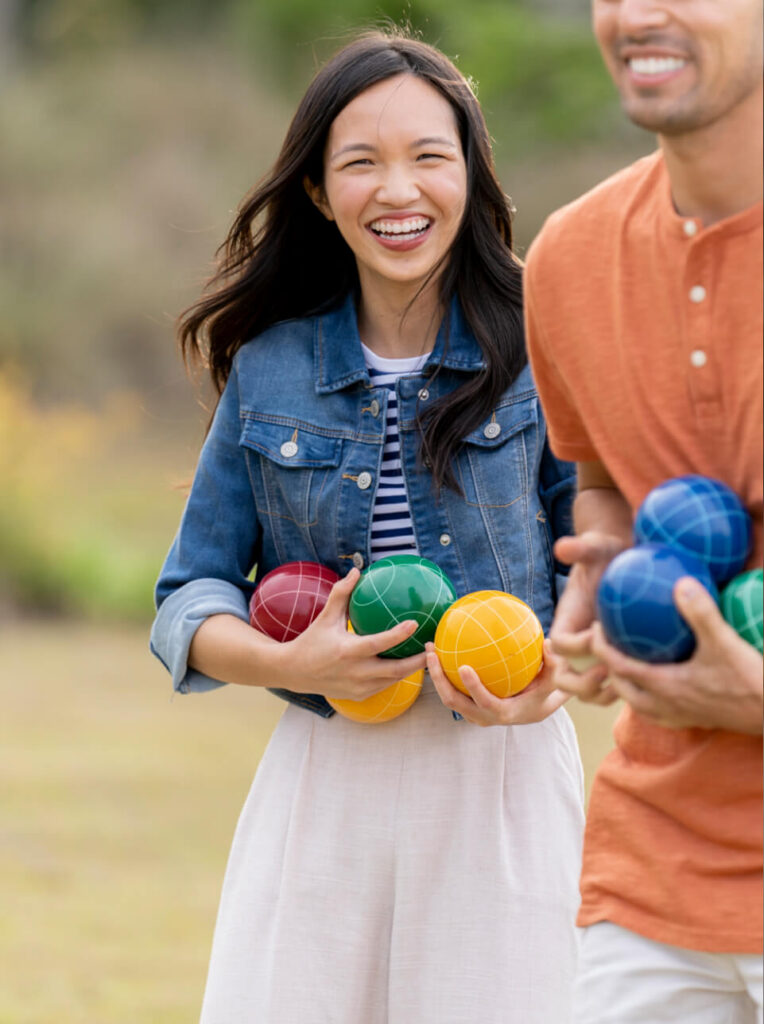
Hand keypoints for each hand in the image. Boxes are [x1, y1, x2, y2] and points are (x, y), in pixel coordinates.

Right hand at [283, 568, 426, 699]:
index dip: (399, 634)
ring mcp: (358, 687)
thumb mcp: (326, 617)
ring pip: (393, 680)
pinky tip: (408, 665)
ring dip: (412, 670)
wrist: (294, 673)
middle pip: (396, 670)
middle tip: (434, 647)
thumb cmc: (312, 640)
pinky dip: (397, 676)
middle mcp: (356, 672)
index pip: (379, 643)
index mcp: (348, 651)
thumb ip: (341, 594)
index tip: (416, 623)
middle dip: (419, 661)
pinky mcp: (359, 696)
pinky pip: (384, 686)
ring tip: (427, 656)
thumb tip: (357, 571)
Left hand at [424, 640, 569, 725]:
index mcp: (502, 712)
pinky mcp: (467, 707)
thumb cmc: (541, 694)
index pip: (484, 702)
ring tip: (430, 649)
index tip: (463, 666)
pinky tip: (440, 649)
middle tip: (432, 654)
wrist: (532, 712)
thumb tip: (550, 643)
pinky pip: (450, 690)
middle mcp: (483, 716)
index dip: (473, 687)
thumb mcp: (551, 682)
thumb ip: (552, 665)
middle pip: (454, 701)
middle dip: (439, 679)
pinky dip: (442, 674)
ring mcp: (472, 713)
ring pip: (447, 697)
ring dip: (435, 675)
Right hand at [548, 531, 628, 704]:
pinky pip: (612, 687)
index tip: (600, 631)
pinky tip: (647, 681)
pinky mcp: (613, 663)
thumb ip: (580, 547)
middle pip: (564, 678)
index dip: (578, 645)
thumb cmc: (607, 553)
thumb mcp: (596, 547)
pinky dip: (624, 691)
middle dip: (582, 684)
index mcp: (567, 623)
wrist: (621, 563)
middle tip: (609, 672)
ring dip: (602, 696)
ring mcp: (593, 658)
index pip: (563, 645)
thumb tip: (562, 547)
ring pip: (587, 692)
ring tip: (627, 683)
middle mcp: (576, 645)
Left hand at [589, 576, 763, 733]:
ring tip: (626, 660)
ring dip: (625, 683)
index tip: (596, 626)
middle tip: (607, 641)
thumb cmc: (749, 680)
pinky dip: (646, 696)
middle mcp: (663, 705)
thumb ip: (701, 613)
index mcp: (663, 686)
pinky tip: (656, 681)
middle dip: (607, 665)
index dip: (601, 647)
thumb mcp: (724, 642)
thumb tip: (680, 582)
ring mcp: (677, 717)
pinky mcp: (691, 721)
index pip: (617, 666)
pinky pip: (655, 711)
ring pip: (635, 703)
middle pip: (619, 687)